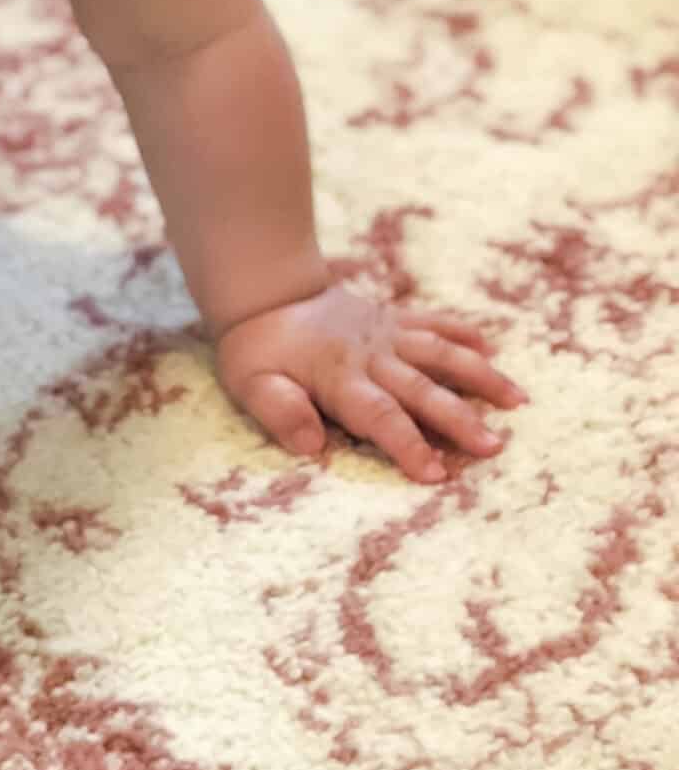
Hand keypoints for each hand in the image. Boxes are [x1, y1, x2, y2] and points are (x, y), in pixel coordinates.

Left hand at [214, 283, 524, 483]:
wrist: (264, 295)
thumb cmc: (258, 352)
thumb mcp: (251, 385)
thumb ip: (279, 412)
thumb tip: (310, 445)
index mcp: (339, 378)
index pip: (379, 416)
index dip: (408, 445)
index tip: (436, 474)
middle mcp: (372, 356)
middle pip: (422, 390)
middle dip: (460, 420)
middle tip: (495, 447)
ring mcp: (387, 334)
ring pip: (441, 353)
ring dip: (479, 375)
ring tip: (518, 400)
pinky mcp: (393, 318)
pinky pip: (433, 322)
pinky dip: (462, 330)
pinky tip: (491, 344)